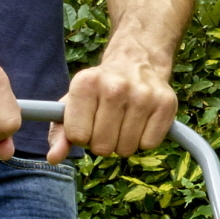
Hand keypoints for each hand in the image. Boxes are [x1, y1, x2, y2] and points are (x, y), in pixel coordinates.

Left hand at [51, 45, 176, 160]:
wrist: (136, 61)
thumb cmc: (99, 89)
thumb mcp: (72, 104)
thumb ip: (60, 133)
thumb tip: (53, 158)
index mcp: (85, 83)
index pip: (78, 136)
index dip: (82, 136)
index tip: (88, 122)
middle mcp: (115, 86)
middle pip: (102, 147)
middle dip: (103, 142)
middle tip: (108, 123)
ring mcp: (143, 95)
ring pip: (126, 149)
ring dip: (123, 142)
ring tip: (124, 121)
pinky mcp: (166, 103)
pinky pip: (148, 145)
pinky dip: (143, 140)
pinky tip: (141, 121)